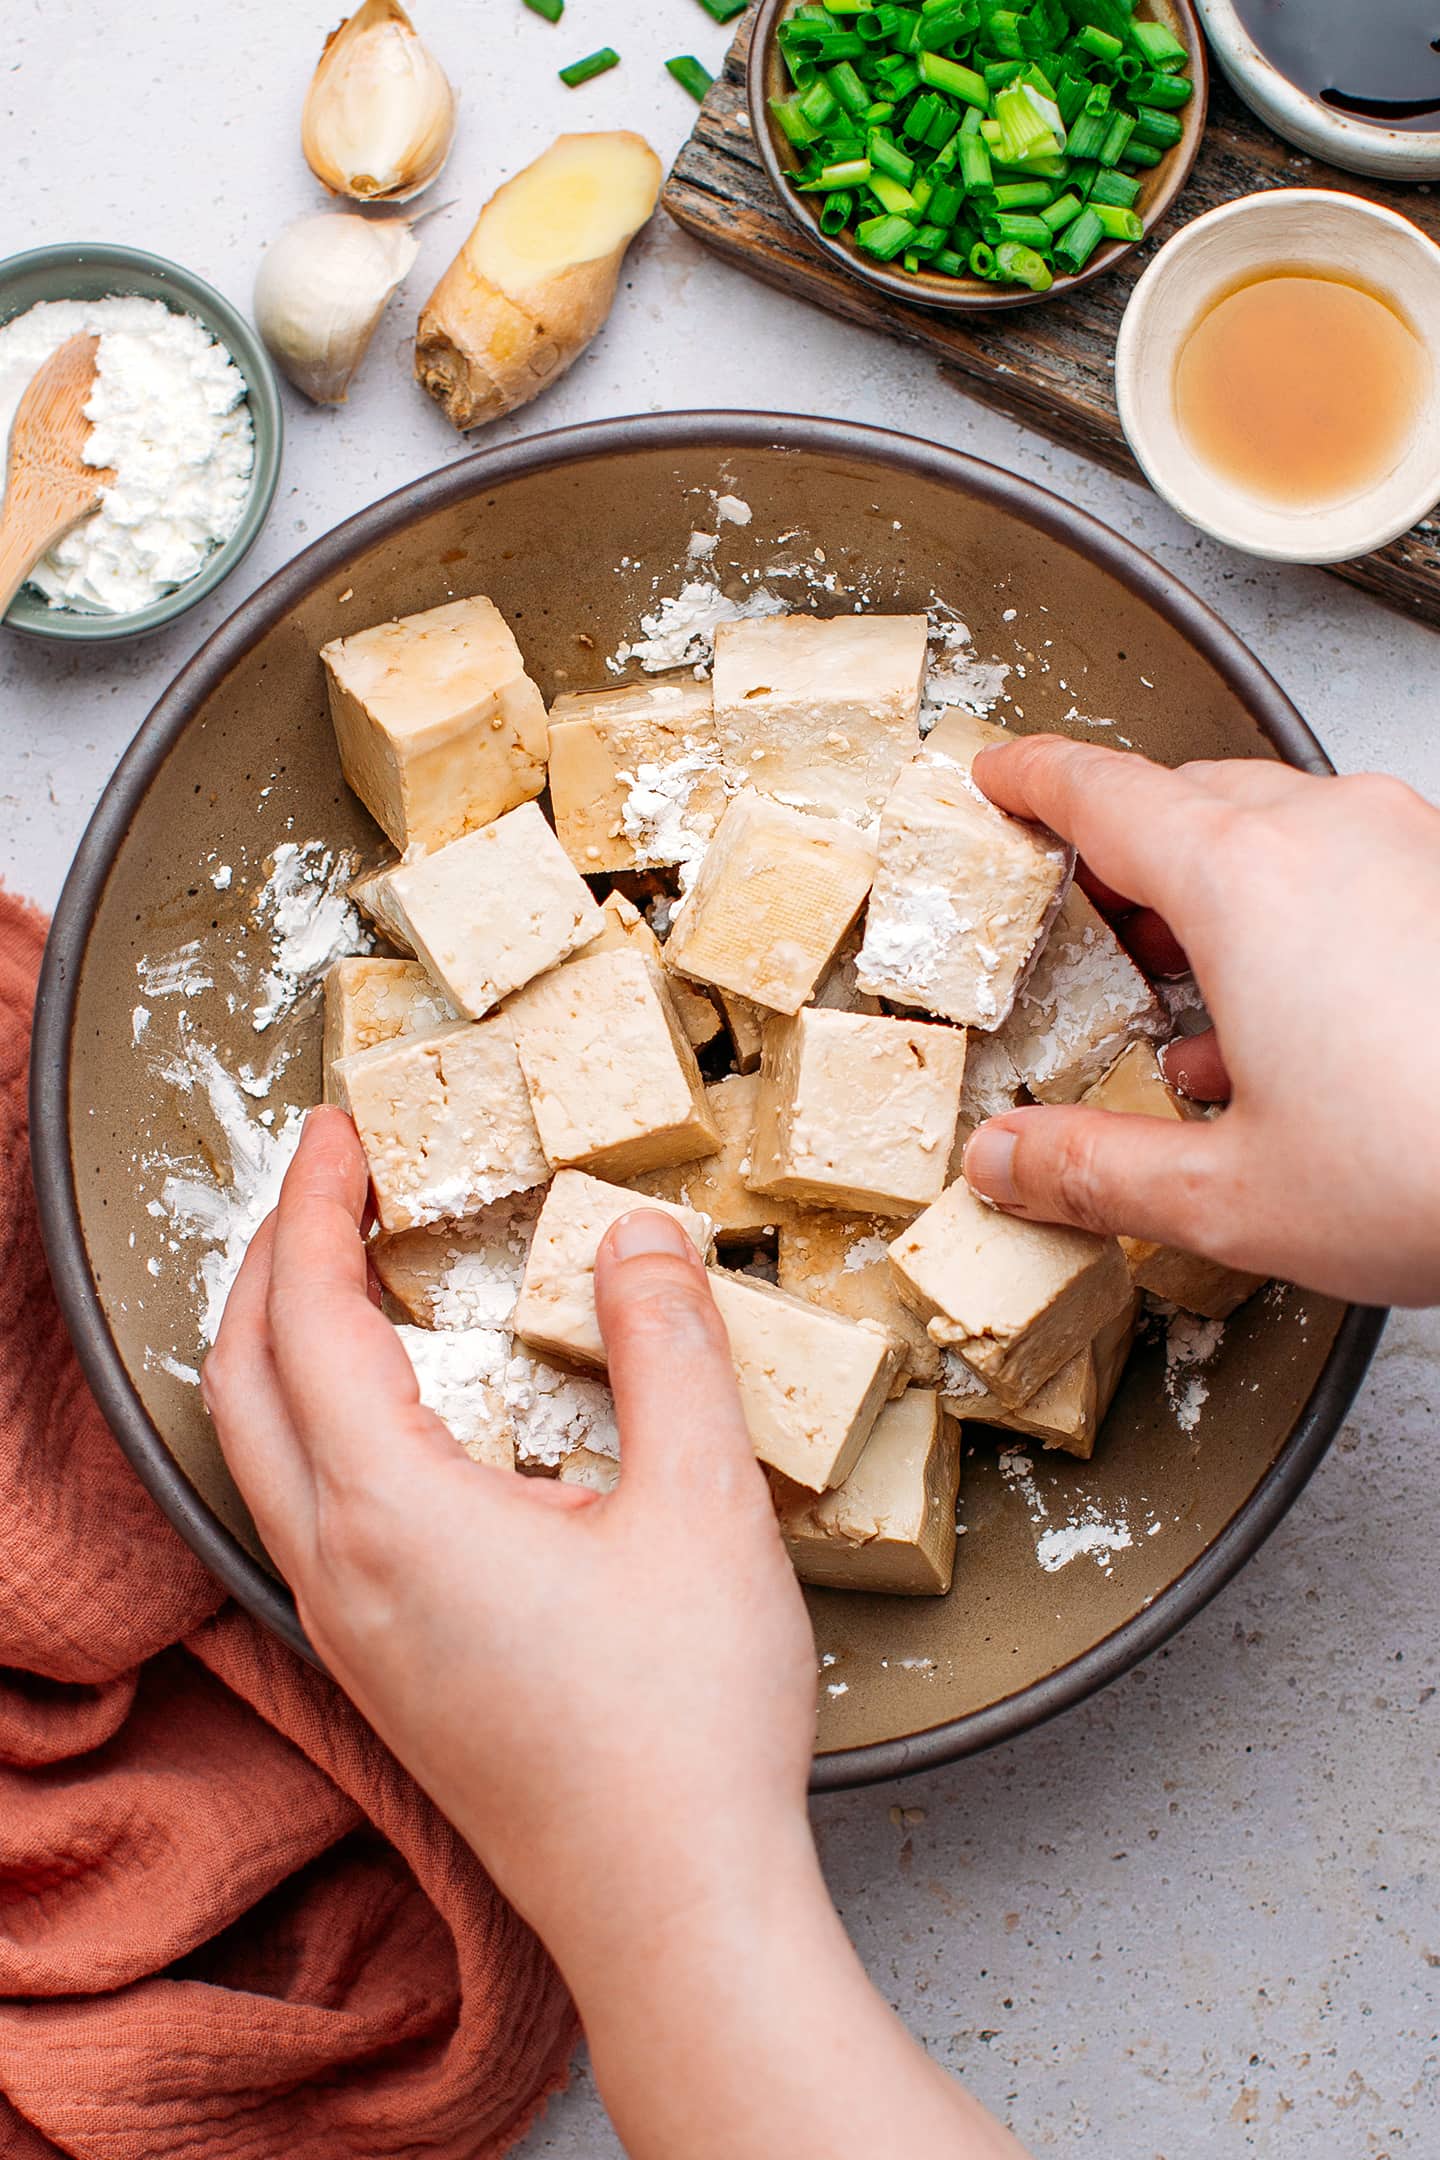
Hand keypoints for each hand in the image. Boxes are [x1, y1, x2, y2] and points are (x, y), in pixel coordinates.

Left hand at [202, 1108, 815, 1962]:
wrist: (675, 1911)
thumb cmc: (687, 1724)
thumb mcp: (703, 1505)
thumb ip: (665, 1347)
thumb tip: (629, 1237)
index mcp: (394, 1512)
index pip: (305, 1314)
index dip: (312, 1204)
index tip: (339, 1129)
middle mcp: (337, 1570)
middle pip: (240, 1380)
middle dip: (269, 1260)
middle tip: (333, 1184)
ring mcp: (347, 1632)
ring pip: (261, 1452)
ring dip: (283, 1345)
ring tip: (353, 1275)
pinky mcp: (380, 1673)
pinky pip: (304, 1512)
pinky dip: (319, 1422)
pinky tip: (403, 1417)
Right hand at [966, 739, 1439, 1305]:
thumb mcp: (1233, 1195)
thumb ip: (1095, 1168)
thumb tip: (1005, 1161)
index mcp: (1243, 880)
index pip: (1101, 792)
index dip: (1032, 781)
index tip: (997, 776)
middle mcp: (1331, 834)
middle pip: (1189, 801)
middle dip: (1123, 857)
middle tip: (1084, 923)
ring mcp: (1412, 847)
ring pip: (1277, 830)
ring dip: (1216, 898)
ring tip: (1195, 1010)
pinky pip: (1355, 861)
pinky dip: (1299, 915)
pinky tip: (1301, 1025)